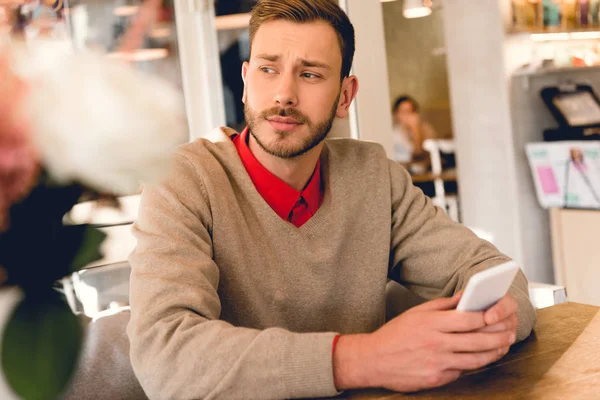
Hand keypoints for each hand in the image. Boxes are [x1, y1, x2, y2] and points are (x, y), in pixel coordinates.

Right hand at [333, 294, 515, 392]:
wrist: (374, 359)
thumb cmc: (396, 333)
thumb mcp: (416, 312)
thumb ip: (443, 305)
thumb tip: (465, 296)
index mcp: (431, 323)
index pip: (468, 319)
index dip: (487, 318)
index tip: (497, 316)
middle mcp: (436, 343)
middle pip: (477, 340)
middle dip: (498, 337)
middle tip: (510, 333)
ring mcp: (437, 363)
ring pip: (475, 359)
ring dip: (493, 353)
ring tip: (503, 347)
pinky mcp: (436, 378)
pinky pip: (461, 371)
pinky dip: (474, 364)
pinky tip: (483, 358)